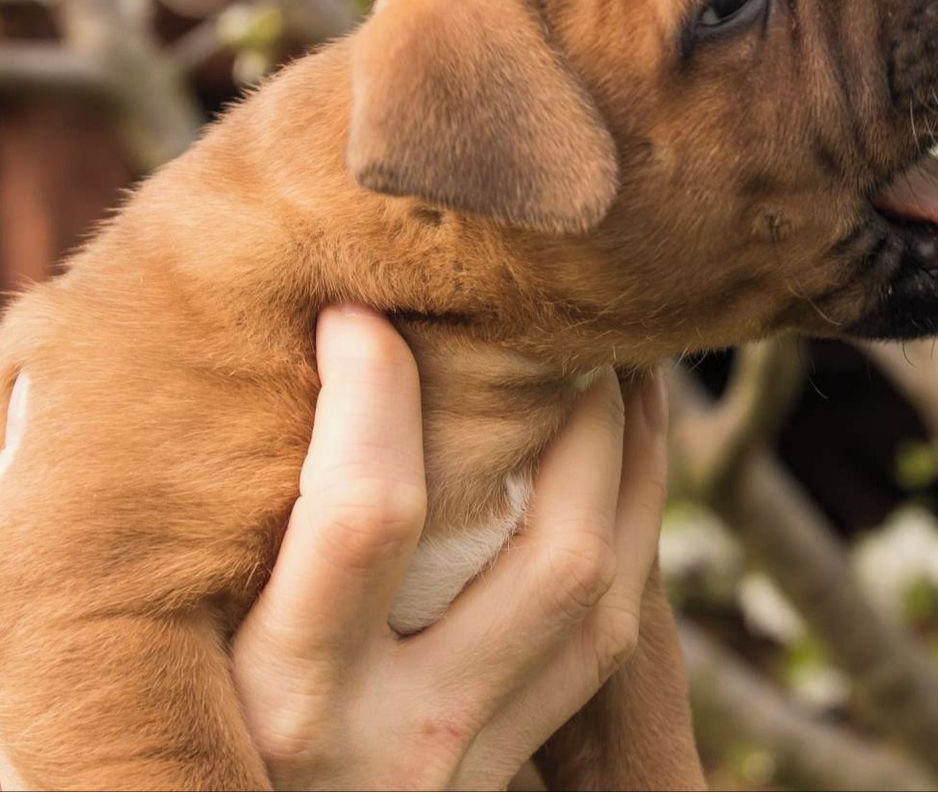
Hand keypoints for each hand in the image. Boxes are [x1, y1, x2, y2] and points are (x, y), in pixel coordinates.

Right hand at [231, 305, 668, 790]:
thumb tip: (282, 351)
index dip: (373, 388)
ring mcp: (474, 756)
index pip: (365, 516)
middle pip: (548, 554)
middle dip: (573, 418)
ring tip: (617, 369)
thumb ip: (233, 538)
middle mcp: (400, 737)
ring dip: (628, 460)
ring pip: (602, 590)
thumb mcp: (185, 648)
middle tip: (552, 328)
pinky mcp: (513, 762)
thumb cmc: (189, 726)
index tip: (356, 310)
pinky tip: (626, 453)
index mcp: (289, 697)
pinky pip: (610, 634)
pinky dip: (634, 524)